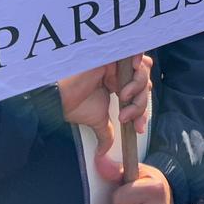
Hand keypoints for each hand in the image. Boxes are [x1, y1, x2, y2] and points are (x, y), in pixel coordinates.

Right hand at [58, 55, 152, 180]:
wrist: (60, 97)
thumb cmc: (74, 104)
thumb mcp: (97, 120)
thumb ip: (106, 133)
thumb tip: (103, 152)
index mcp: (117, 85)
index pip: (139, 94)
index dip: (142, 111)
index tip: (137, 128)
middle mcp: (118, 72)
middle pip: (144, 82)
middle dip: (140, 103)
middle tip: (127, 116)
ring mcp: (116, 62)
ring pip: (142, 70)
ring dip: (138, 87)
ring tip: (123, 98)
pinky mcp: (113, 53)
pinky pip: (135, 51)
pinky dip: (139, 61)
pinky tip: (131, 74)